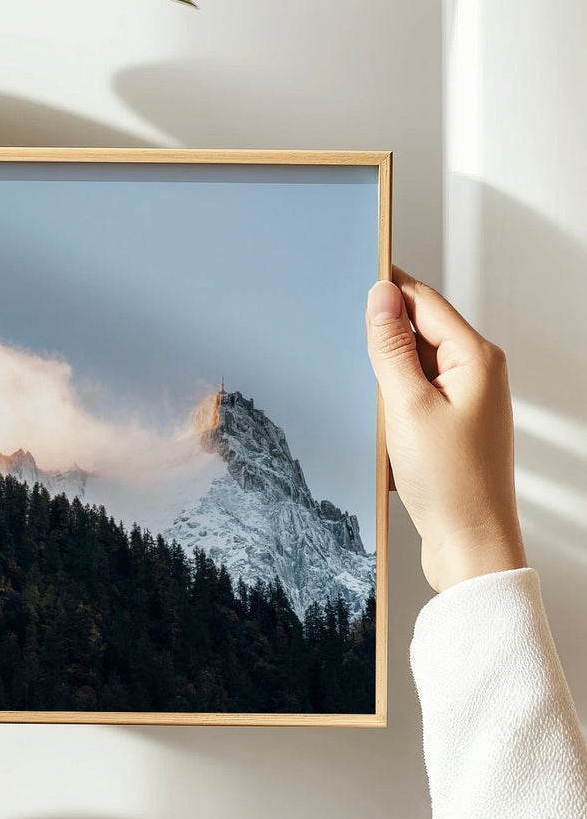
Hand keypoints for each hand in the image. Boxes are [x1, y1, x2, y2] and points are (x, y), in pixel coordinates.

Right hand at [365, 266, 526, 592]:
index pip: (423, 301)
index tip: (349, 274)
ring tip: (364, 396)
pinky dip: (390, 400)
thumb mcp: (407, 407)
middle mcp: (476, 373)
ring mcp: (464, 400)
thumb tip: (380, 296)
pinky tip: (374, 419)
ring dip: (383, 373)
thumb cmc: (450, 482)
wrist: (470, 544)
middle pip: (418, 330)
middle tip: (341, 340)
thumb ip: (392, 348)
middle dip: (379, 335)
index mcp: (476, 358)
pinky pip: (413, 395)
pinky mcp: (450, 425)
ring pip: (412, 365)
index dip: (386, 288)